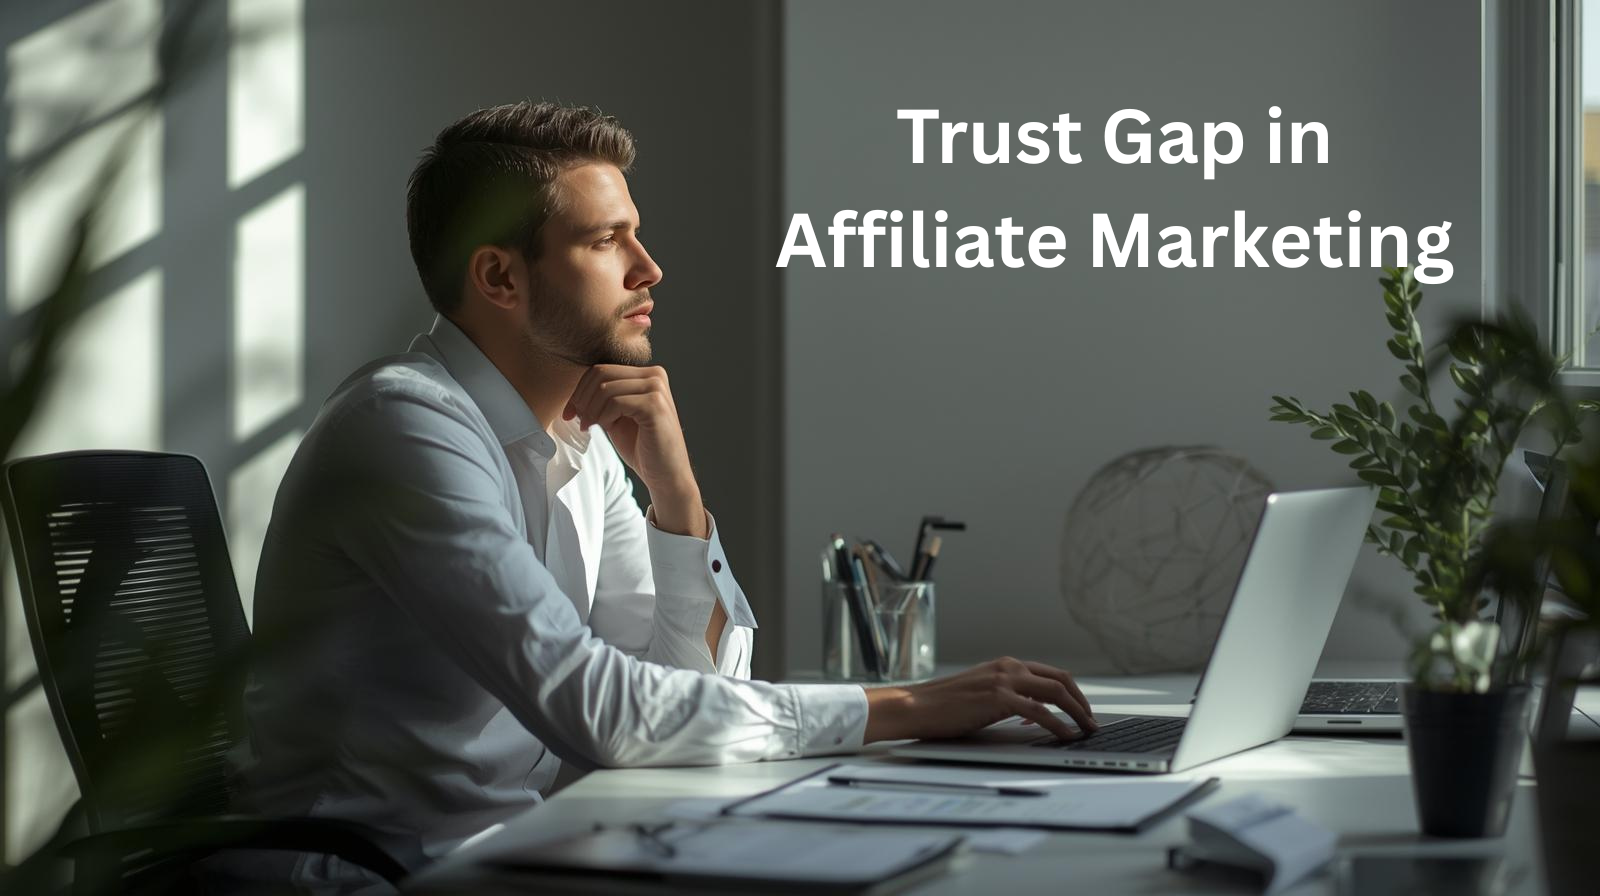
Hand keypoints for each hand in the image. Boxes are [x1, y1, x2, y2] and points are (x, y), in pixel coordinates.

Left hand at [564, 364, 704, 535]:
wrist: (666, 475)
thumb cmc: (642, 449)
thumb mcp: (616, 418)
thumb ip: (601, 401)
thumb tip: (574, 395)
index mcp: (647, 375)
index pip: (601, 369)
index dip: (579, 390)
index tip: (570, 413)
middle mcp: (655, 376)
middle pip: (601, 374)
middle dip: (582, 398)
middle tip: (578, 420)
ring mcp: (657, 389)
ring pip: (605, 388)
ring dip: (591, 410)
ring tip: (591, 426)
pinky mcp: (655, 405)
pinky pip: (615, 402)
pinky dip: (604, 416)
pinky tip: (607, 428)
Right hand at [862, 658, 1095, 742]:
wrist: (916, 705)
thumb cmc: (943, 705)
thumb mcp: (980, 693)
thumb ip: (1006, 696)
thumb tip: (1031, 715)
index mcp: (1005, 664)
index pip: (1051, 674)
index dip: (1072, 693)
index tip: (1082, 710)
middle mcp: (1009, 667)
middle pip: (1061, 680)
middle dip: (1082, 702)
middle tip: (1091, 721)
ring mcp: (1004, 681)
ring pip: (1056, 694)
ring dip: (1077, 714)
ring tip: (1086, 731)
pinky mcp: (999, 699)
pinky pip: (1039, 713)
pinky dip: (1058, 725)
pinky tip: (1065, 736)